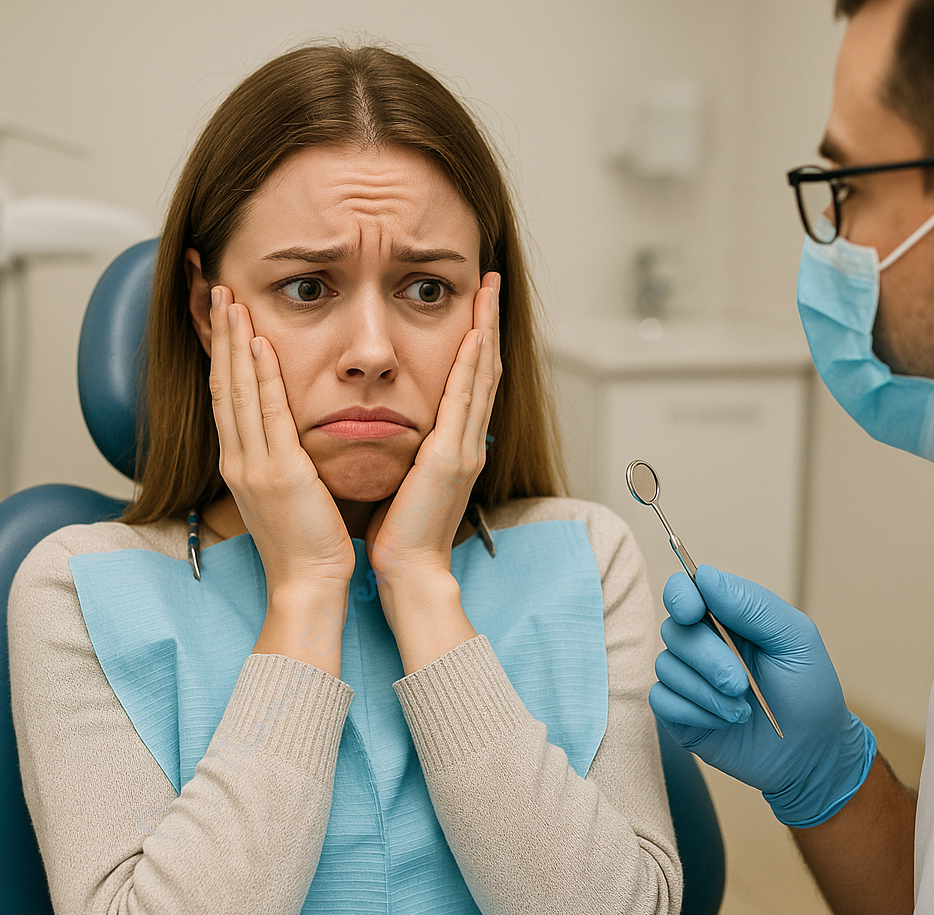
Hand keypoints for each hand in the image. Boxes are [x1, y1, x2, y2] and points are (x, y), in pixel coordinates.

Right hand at [208, 286, 355, 599]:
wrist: (308, 584)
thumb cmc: (307, 544)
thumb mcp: (288, 495)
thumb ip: (284, 461)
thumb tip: (291, 440)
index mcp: (243, 464)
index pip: (227, 398)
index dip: (221, 356)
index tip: (222, 320)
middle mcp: (239, 459)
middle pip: (223, 385)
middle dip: (218, 337)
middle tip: (216, 292)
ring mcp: (254, 465)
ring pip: (237, 391)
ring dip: (232, 343)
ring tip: (229, 300)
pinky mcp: (277, 473)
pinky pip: (267, 413)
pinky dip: (260, 376)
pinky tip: (257, 343)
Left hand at [365, 272, 500, 593]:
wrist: (411, 571)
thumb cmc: (402, 533)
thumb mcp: (408, 480)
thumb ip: (412, 451)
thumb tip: (400, 430)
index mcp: (455, 447)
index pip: (470, 383)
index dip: (476, 341)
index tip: (475, 306)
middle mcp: (467, 442)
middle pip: (484, 370)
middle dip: (488, 322)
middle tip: (491, 281)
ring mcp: (464, 448)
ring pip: (480, 376)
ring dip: (486, 329)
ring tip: (489, 290)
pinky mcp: (451, 458)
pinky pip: (464, 401)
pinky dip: (472, 365)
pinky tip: (475, 333)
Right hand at [649, 565, 875, 826]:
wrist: (811, 755)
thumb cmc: (809, 692)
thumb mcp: (795, 640)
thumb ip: (752, 604)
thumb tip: (704, 576)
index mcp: (727, 617)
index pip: (684, 591)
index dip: (681, 596)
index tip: (693, 612)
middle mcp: (701, 643)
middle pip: (674, 631)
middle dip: (708, 659)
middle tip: (741, 684)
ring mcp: (687, 678)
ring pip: (666, 667)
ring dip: (707, 692)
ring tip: (742, 709)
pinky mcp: (678, 712)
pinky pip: (661, 700)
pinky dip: (694, 712)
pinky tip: (723, 721)